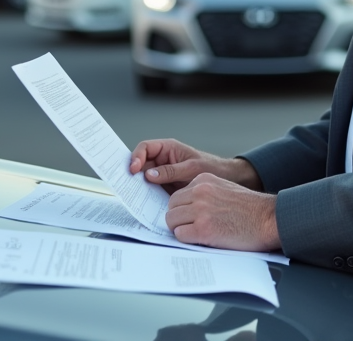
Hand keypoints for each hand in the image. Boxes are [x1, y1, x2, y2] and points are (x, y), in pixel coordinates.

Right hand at [130, 138, 261, 193]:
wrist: (226, 181)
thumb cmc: (213, 168)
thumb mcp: (193, 169)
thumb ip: (171, 171)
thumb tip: (149, 175)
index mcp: (168, 149)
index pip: (145, 148)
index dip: (136, 157)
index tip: (134, 169)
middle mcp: (163, 161)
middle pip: (141, 164)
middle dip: (132, 173)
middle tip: (126, 185)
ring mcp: (163, 175)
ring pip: (144, 179)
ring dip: (138, 187)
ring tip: (132, 196)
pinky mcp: (166, 188)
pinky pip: (151, 191)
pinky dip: (146, 197)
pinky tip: (143, 204)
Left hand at [165, 173, 279, 251]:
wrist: (269, 219)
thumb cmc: (250, 209)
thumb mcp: (224, 189)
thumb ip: (204, 194)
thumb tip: (186, 208)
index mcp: (204, 179)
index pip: (177, 195)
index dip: (181, 209)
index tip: (188, 218)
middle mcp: (200, 191)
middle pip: (171, 207)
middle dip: (178, 219)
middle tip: (191, 228)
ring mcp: (200, 210)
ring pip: (172, 221)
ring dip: (181, 230)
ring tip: (197, 234)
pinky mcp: (203, 229)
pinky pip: (180, 235)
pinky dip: (187, 240)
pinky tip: (202, 239)